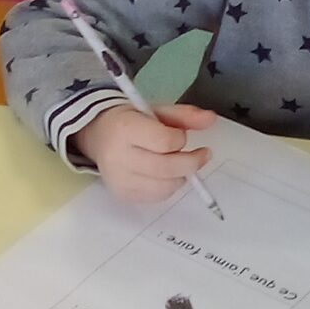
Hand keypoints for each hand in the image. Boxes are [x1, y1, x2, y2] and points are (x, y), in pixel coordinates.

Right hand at [72, 101, 216, 204]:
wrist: (98, 135)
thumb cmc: (130, 121)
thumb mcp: (156, 111)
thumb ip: (184, 115)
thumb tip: (211, 119)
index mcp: (125, 128)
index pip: (163, 141)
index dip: (180, 139)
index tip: (181, 136)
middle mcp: (118, 156)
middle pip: (166, 168)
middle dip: (191, 163)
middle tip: (202, 155)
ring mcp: (119, 179)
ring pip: (164, 187)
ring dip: (181, 176)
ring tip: (181, 164)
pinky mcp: (122, 194)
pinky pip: (156, 197)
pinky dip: (169, 186)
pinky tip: (167, 175)